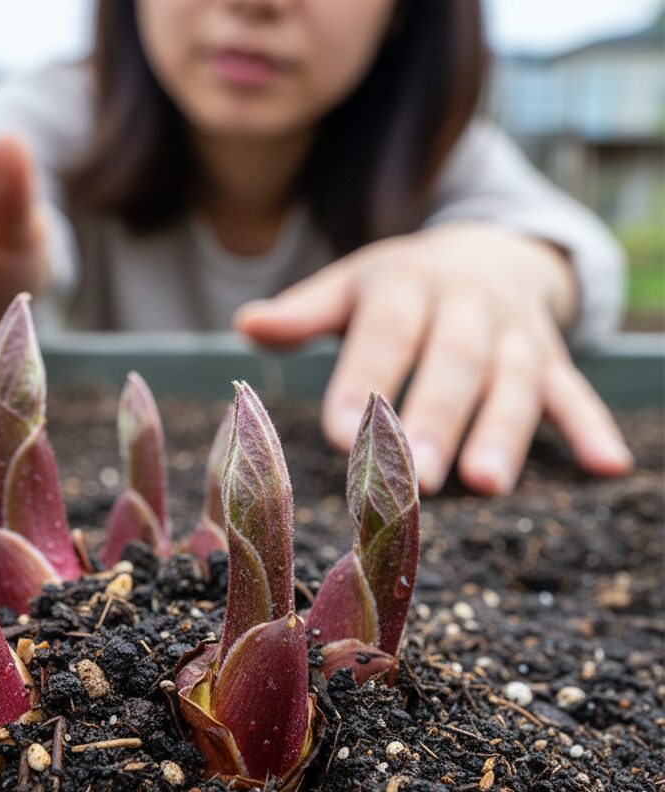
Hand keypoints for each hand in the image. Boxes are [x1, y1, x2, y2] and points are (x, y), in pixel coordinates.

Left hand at [235, 223, 632, 494]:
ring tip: (488, 483)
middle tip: (421, 479)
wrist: (487, 247)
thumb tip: (246, 323)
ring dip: (505, 429)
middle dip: (437, 419)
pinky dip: (588, 426)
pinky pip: (573, 389)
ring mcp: (514, 331)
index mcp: (405, 286)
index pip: (383, 336)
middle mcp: (465, 305)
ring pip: (514, 379)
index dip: (364, 381)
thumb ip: (305, 311)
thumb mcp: (352, 286)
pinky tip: (607, 466)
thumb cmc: (400, 285)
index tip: (341, 435)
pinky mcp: (550, 356)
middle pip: (454, 363)